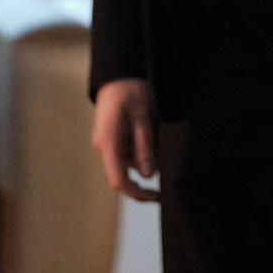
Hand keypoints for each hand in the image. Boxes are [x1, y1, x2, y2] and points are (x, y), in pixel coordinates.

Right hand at [91, 78, 158, 202]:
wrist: (120, 76)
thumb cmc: (130, 93)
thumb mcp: (143, 119)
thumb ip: (144, 147)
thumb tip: (148, 174)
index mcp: (109, 144)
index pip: (118, 180)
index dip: (136, 193)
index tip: (155, 196)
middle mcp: (106, 147)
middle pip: (126, 172)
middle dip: (147, 170)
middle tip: (167, 159)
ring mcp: (109, 143)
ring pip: (131, 161)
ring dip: (148, 154)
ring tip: (157, 130)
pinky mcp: (115, 138)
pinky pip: (131, 150)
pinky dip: (145, 146)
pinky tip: (152, 129)